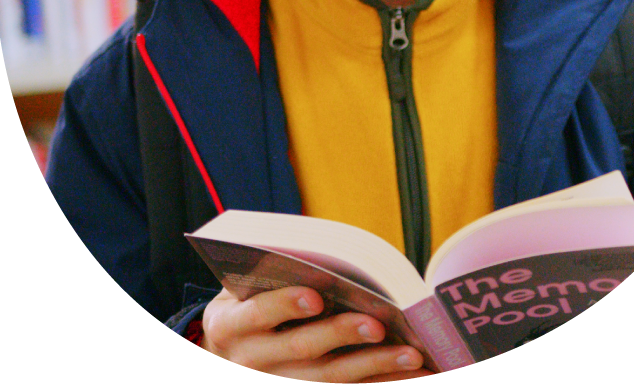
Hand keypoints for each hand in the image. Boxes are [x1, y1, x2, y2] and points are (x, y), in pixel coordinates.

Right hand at [200, 286, 434, 380]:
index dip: (286, 304)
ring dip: (373, 369)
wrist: (222, 359)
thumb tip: (326, 255)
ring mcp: (275, 386)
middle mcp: (249, 363)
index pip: (259, 314)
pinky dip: (378, 385)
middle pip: (301, 351)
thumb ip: (270, 272)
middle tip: (378, 325)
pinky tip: (410, 377)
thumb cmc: (243, 305)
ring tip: (412, 356)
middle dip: (341, 336)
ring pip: (328, 382)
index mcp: (229, 326)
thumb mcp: (239, 289)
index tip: (315, 296)